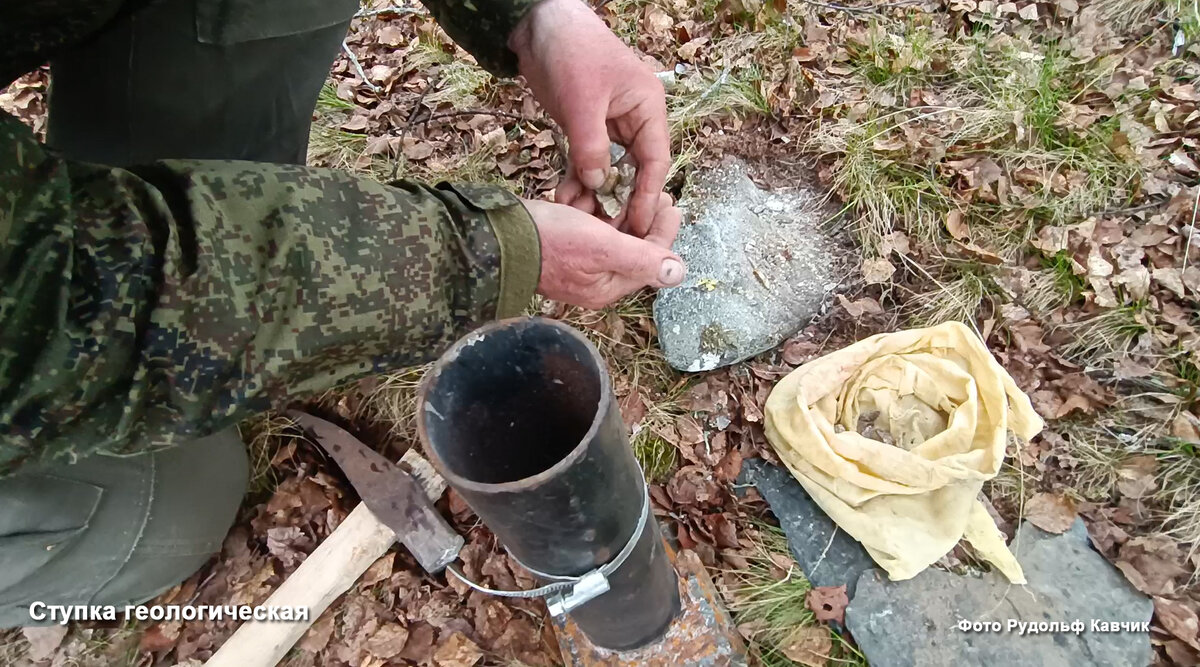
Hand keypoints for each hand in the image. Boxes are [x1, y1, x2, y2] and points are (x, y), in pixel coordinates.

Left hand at [509, 0, 670, 241]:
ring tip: (578, 216)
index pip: (655, 159)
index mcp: (647, 108)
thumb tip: (599, 184)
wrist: (538, 25)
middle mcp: (633, 119)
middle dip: (619, 199)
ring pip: (608, 169)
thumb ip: (590, 145)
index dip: (647, 194)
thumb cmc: (571, 51)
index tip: (639, 224)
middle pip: (633, 170)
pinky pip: (586, 161)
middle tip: (607, 230)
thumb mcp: (582, 101)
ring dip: (594, 192)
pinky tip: (565, 196)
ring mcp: (608, 125)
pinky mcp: (585, 128)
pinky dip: (577, 179)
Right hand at [524, 196, 684, 309]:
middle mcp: (593, 279)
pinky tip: (601, 191)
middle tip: (657, 192)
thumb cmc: (550, 241)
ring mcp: (576, 262)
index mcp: (606, 287)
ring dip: (621, 211)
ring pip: (609, 235)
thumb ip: (642, 259)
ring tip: (632, 185)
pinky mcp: (560, 245)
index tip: (671, 204)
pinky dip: (596, 211)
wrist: (498, 235)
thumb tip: (679, 274)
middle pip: (631, 248)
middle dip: (644, 219)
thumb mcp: (602, 247)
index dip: (663, 232)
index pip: (648, 262)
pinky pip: (587, 228)